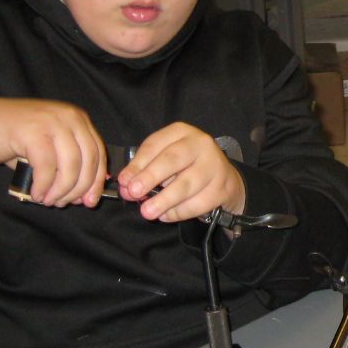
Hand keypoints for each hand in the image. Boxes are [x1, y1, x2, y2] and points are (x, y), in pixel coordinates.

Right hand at [0, 98, 106, 207]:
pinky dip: (44, 185)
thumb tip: (86, 196)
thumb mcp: (49, 150)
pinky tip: (37, 194)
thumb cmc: (15, 139)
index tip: (90, 201)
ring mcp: (51, 121)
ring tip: (48, 201)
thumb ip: (68, 167)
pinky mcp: (32, 131)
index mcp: (78, 119)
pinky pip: (46, 166)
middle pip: (88, 160)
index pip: (98, 153)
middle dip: (79, 188)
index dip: (97, 180)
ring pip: (70, 165)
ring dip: (61, 190)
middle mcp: (69, 116)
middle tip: (63, 204)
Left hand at [115, 123, 244, 223]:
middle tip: (134, 192)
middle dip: (151, 176)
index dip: (138, 164)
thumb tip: (126, 186)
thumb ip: (144, 170)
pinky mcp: (222, 187)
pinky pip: (197, 203)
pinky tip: (166, 215)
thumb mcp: (164, 159)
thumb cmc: (186, 166)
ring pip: (186, 184)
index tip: (124, 181)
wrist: (223, 177)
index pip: (155, 145)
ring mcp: (214, 165)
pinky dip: (179, 212)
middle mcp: (201, 144)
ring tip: (147, 212)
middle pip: (173, 159)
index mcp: (181, 132)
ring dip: (164, 200)